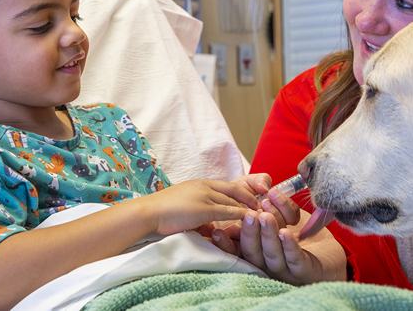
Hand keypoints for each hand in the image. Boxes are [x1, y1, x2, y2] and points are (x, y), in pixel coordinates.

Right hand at [139, 179, 259, 235]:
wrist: (148, 212)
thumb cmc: (161, 214)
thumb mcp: (184, 209)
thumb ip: (199, 215)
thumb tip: (211, 227)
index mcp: (199, 183)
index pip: (228, 185)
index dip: (243, 192)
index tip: (254, 200)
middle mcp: (204, 186)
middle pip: (234, 190)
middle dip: (251, 198)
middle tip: (265, 206)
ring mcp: (205, 196)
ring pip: (234, 201)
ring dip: (250, 207)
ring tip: (263, 215)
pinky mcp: (204, 208)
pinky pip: (229, 211)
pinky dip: (243, 215)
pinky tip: (252, 220)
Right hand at [213, 205, 346, 284]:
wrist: (330, 252)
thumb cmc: (300, 231)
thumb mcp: (281, 212)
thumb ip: (268, 202)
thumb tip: (262, 188)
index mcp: (257, 250)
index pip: (237, 248)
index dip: (226, 242)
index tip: (216, 231)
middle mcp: (266, 262)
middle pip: (251, 251)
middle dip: (248, 232)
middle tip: (249, 215)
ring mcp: (284, 269)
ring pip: (271, 254)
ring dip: (267, 235)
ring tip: (265, 216)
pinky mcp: (303, 271)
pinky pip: (294, 259)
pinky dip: (288, 245)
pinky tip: (285, 233)